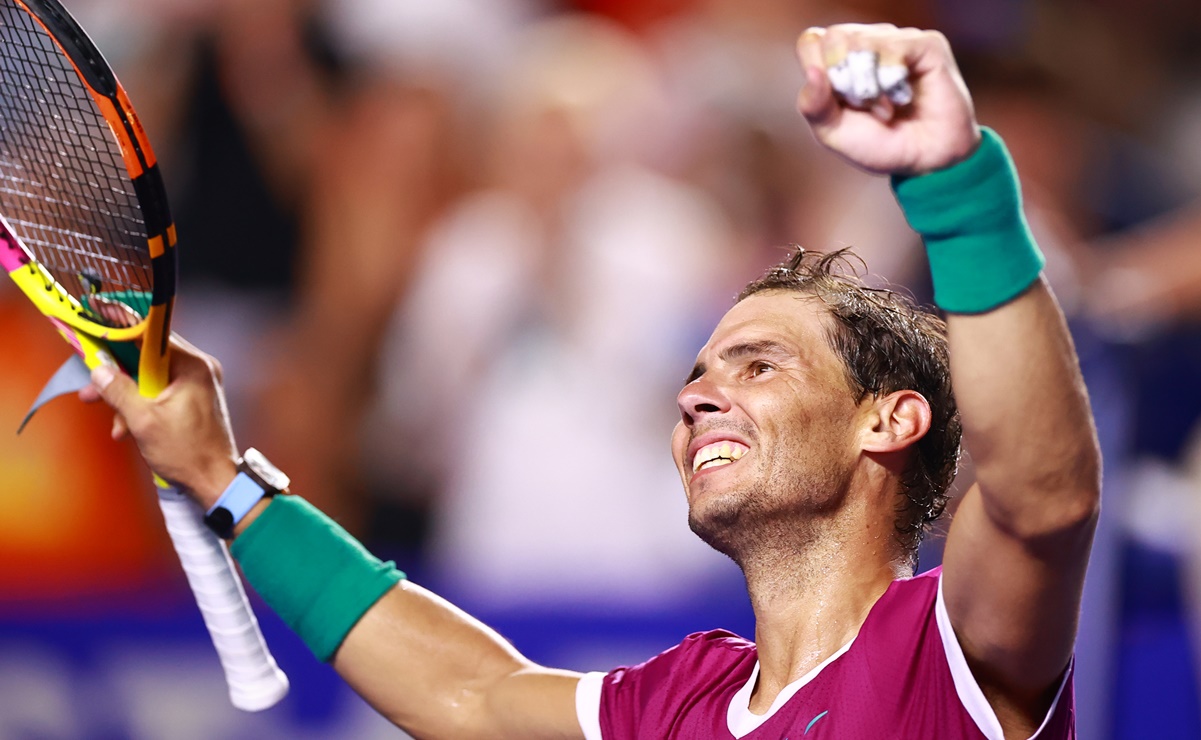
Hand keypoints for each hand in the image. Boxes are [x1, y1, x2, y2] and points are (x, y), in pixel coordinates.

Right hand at [81, 336, 238, 506]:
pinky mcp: (194, 400)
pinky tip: (129, 429)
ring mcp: (199, 385)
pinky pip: (161, 393)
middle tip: (92, 391)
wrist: (216, 482)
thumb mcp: (144, 421)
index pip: (151, 337)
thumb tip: (99, 371)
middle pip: (148, 360)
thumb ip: (119, 392)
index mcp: (194, 366)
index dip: (121, 339)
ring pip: (152, 380)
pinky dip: (144, 408)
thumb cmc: (188, 454)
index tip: (98, 342)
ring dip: (129, 400)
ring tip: (115, 422)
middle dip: (118, 379)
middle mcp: (200, 369)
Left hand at [796, 24, 980, 175]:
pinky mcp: (926, 44)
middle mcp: (867, 42)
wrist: (923, 162)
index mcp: (839, 59)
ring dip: (869, 87)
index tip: (837, 100)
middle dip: (843, 81)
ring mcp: (897, 40)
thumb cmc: (878, 144)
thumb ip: (813, 105)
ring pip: (861, 42)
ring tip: (885, 109)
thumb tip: (813, 72)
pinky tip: (903, 98)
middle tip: (862, 106)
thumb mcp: (833, 133)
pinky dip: (891, 80)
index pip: (810, 42)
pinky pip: (893, 48)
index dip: (817, 70)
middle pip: (834, 37)